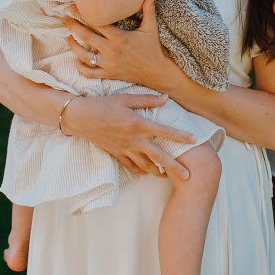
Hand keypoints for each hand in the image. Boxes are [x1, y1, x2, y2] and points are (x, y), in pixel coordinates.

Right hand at [62, 92, 193, 179]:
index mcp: (137, 124)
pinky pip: (130, 166)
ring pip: (145, 165)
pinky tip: (147, 173)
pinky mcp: (115, 154)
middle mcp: (132, 140)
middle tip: (188, 176)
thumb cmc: (103, 104)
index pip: (163, 131)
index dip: (180, 136)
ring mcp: (123, 149)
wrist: (79, 118)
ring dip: (158, 172)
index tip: (194, 140)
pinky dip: (140, 171)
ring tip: (169, 176)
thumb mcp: (125, 98)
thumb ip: (146, 99)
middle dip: (174, 167)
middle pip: (157, 156)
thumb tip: (166, 98)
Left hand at [63, 0, 175, 89]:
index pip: (98, 23)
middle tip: (64, 18)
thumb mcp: (151, 27)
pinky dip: (81, 67)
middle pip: (87, 37)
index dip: (84, 14)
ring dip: (73, 46)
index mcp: (120, 38)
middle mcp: (112, 51)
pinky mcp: (109, 74)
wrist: (156, 71)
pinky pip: (90, 72)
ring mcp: (109, 64)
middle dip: (73, 26)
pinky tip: (77, 59)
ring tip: (68, 37)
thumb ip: (149, 9)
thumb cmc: (153, 48)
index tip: (74, 6)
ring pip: (84, 56)